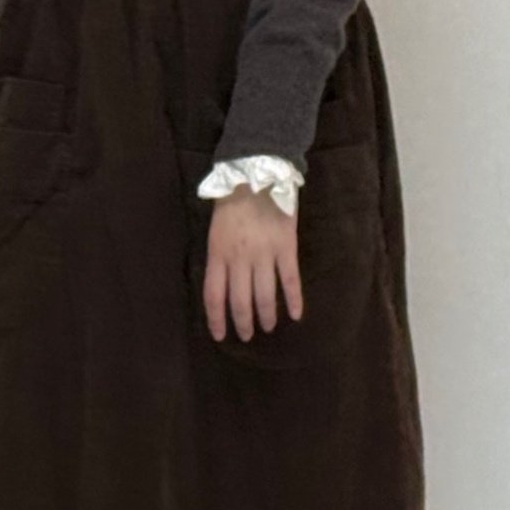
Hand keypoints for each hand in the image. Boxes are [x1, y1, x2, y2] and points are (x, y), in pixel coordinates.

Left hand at [202, 185, 302, 342]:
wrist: (257, 173)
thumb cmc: (232, 199)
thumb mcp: (215, 229)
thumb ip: (219, 256)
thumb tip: (223, 283)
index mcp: (218, 253)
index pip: (214, 296)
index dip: (216, 320)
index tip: (220, 336)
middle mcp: (239, 259)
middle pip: (240, 301)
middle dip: (243, 323)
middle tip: (247, 335)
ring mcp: (264, 255)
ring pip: (265, 296)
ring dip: (266, 317)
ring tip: (268, 327)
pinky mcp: (286, 248)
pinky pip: (290, 280)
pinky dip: (294, 300)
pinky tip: (296, 315)